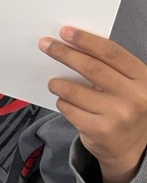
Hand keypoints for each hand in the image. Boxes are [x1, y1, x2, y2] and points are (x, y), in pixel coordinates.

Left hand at [41, 26, 146, 182]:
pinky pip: (69, 109)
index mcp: (143, 79)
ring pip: (74, 90)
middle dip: (64, 53)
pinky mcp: (100, 130)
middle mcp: (134, 97)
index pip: (112, 53)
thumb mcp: (130, 86)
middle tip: (46, 45)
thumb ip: (111, 68)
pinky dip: (62, 102)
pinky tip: (66, 103)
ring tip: (54, 82)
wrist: (133, 151)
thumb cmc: (126, 109)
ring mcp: (118, 115)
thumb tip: (73, 44)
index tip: (65, 32)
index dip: (86, 40)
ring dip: (57, 83)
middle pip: (91, 68)